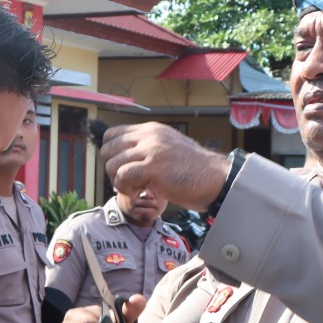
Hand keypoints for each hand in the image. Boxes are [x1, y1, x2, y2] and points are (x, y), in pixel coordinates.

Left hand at [100, 123, 230, 211]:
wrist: (214, 178)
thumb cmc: (193, 170)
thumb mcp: (167, 148)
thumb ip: (147, 148)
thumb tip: (123, 159)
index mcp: (151, 130)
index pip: (112, 134)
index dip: (111, 154)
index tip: (121, 168)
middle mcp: (149, 136)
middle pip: (108, 149)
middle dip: (112, 170)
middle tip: (126, 182)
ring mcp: (151, 150)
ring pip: (112, 164)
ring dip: (119, 182)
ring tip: (135, 189)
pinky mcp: (153, 167)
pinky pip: (123, 176)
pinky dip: (126, 189)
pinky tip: (139, 193)